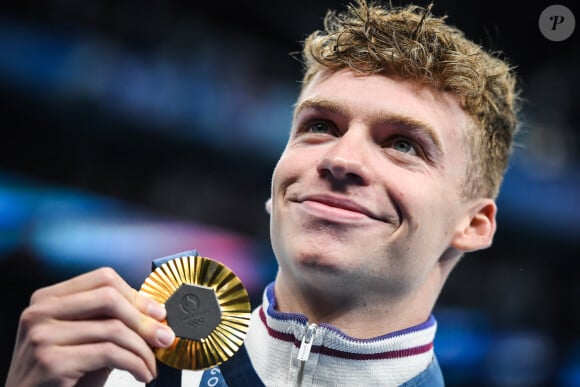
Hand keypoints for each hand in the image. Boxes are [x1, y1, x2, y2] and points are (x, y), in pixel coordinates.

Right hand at [5, 267, 175, 386]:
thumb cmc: (61, 376)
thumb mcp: (84, 340)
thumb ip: (109, 321)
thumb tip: (155, 314)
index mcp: (48, 298)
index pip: (103, 279)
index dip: (137, 295)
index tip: (158, 313)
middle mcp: (40, 312)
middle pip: (110, 298)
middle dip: (144, 320)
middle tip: (164, 338)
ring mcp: (42, 335)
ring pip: (114, 329)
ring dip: (143, 350)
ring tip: (151, 364)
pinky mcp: (51, 361)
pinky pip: (110, 353)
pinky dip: (135, 364)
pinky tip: (142, 374)